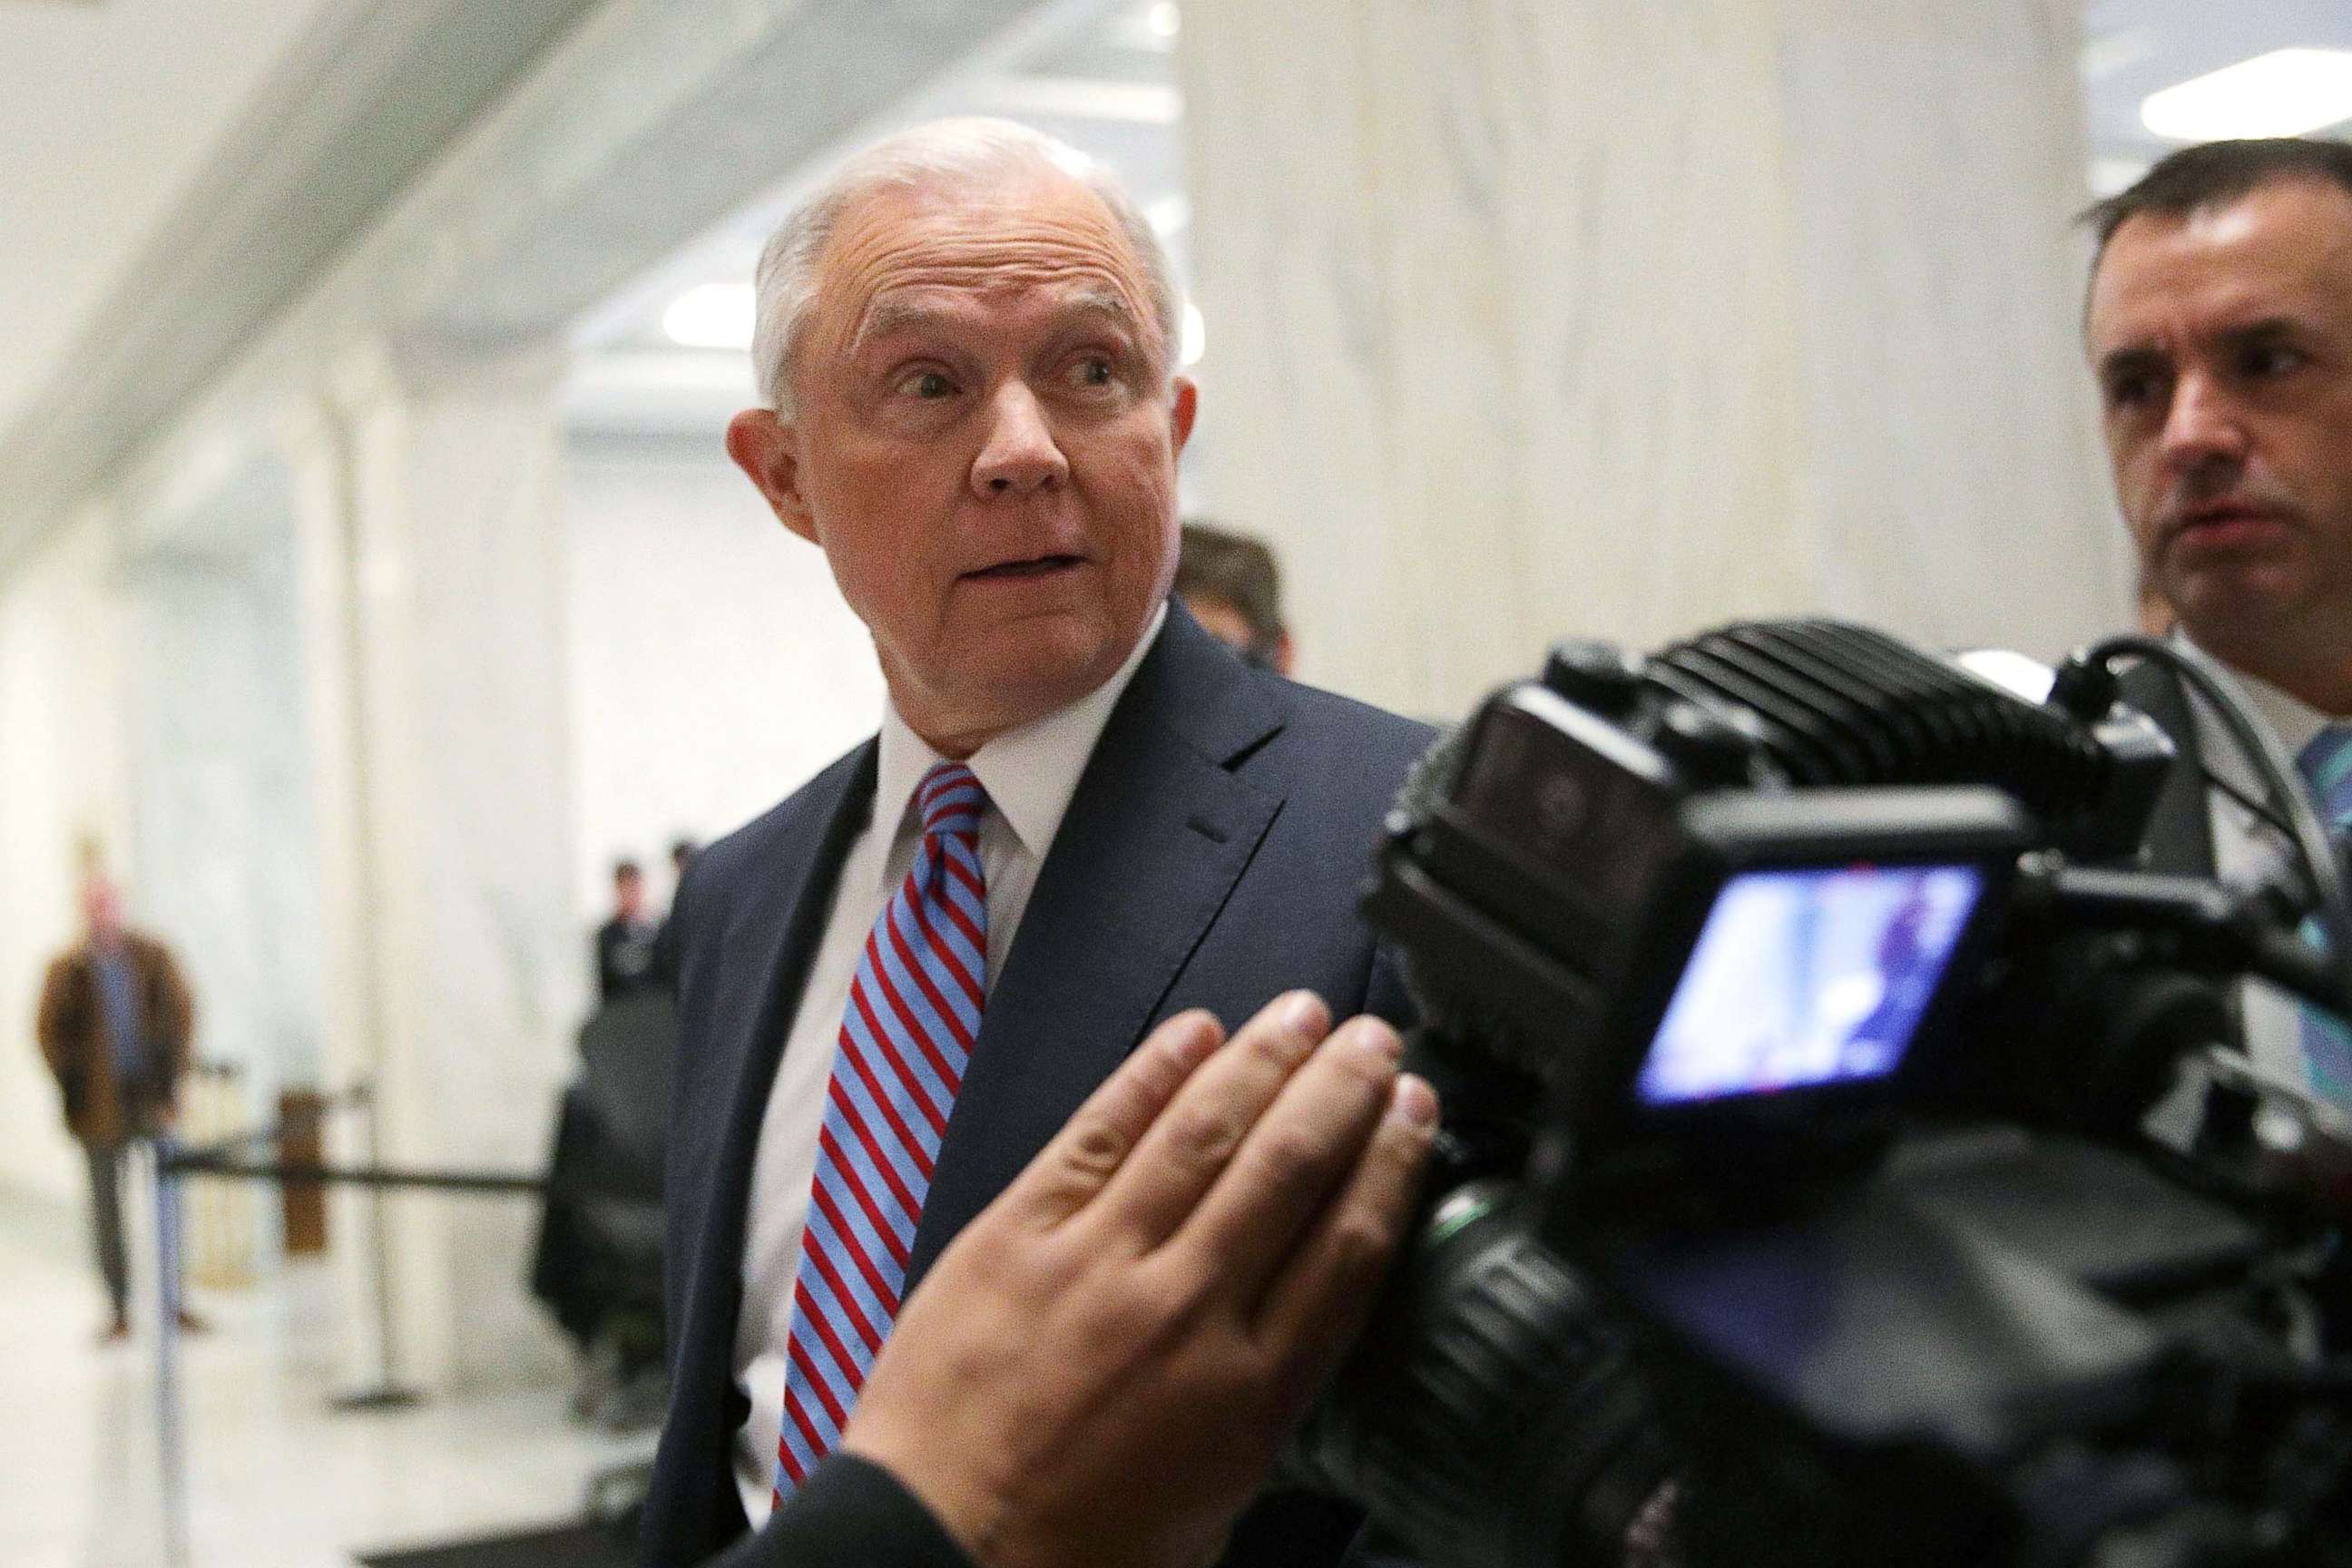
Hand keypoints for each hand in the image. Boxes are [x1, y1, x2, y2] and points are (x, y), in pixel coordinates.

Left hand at [841, 992, 1437, 1567]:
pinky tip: (1194, 1033)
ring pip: (1201, 1132)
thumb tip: (1308, 1321)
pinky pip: (1098, 1132)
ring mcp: (1096, 1263)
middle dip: (1342, 1089)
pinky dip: (1151, 1074)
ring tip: (1303, 1015)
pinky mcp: (1016, 1234)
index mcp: (1248, 1391)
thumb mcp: (1218, 1502)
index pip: (1348, 1246)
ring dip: (1262, 1060)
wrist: (935, 1555)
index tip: (1415, 1111)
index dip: (1391, 1163)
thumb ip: (1270, 1401)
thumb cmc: (1076, 1552)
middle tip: (1375, 1039)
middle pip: (1288, 1168)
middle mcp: (1184, 1311)